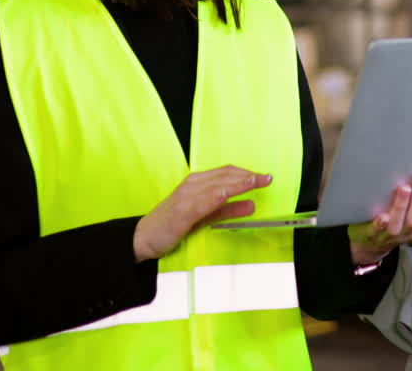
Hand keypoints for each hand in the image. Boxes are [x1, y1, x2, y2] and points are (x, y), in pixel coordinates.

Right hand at [133, 165, 270, 261]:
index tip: (265, 176)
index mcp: (198, 182)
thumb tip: (252, 205)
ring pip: (217, 185)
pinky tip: (229, 193)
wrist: (143, 237)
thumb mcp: (205, 216)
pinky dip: (217, 196)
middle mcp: (192, 185)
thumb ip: (227, 210)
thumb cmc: (173, 224)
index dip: (247, 173)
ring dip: (238, 182)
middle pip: (225, 176)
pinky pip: (203, 201)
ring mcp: (186, 197)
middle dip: (248, 176)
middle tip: (268, 178)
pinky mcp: (181, 211)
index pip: (227, 172)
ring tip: (256, 182)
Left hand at [347, 169, 411, 265]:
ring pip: (399, 223)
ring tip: (405, 188)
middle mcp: (409, 231)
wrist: (374, 245)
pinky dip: (380, 223)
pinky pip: (377, 231)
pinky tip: (381, 215)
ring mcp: (392, 233)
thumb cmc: (404, 229)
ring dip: (403, 206)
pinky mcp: (374, 233)